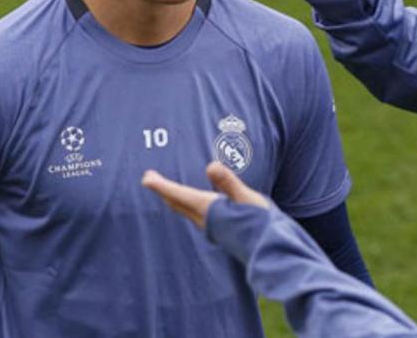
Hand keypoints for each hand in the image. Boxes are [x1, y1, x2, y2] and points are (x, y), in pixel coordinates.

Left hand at [142, 162, 269, 229]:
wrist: (270, 251)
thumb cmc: (260, 223)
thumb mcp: (247, 198)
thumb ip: (229, 182)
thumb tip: (210, 166)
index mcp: (208, 209)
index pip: (179, 195)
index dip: (161, 186)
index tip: (146, 178)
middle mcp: (205, 219)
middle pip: (177, 203)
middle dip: (163, 191)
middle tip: (150, 178)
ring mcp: (211, 227)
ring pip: (185, 210)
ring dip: (174, 198)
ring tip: (167, 188)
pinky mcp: (219, 229)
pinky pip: (195, 214)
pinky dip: (187, 204)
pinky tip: (196, 201)